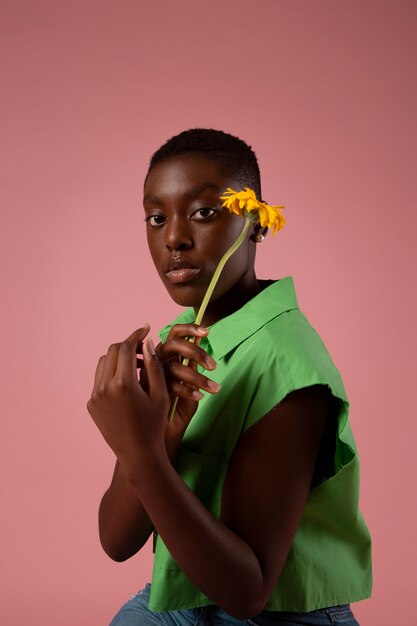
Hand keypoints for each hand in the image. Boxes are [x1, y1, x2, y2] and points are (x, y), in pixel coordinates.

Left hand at [87, 325, 169, 470]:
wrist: (138, 454)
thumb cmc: (155, 424)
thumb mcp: (161, 394)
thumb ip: (154, 366)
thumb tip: (147, 342)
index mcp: (124, 384)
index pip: (126, 348)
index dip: (136, 335)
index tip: (146, 329)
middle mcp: (105, 388)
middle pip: (112, 351)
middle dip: (127, 345)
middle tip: (143, 347)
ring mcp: (95, 396)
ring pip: (103, 363)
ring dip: (118, 358)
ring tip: (136, 364)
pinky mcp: (91, 404)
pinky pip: (99, 380)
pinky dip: (112, 374)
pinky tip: (127, 381)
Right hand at [151, 324, 220, 444]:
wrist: (166, 434)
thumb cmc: (179, 408)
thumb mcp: (192, 383)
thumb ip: (194, 364)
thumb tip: (201, 339)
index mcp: (168, 356)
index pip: (175, 333)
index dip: (189, 328)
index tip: (208, 331)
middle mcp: (157, 362)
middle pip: (174, 344)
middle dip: (196, 352)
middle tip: (214, 366)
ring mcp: (152, 376)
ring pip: (174, 366)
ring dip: (197, 377)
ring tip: (214, 388)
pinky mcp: (151, 391)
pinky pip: (171, 385)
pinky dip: (188, 390)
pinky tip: (199, 397)